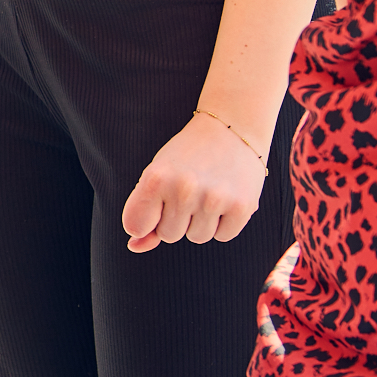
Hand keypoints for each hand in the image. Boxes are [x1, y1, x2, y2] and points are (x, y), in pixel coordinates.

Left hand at [121, 110, 268, 253]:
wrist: (231, 129)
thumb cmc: (186, 157)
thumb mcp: (157, 176)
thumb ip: (144, 213)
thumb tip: (133, 246)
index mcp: (156, 178)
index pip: (135, 226)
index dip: (146, 220)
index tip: (156, 204)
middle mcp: (184, 188)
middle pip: (169, 235)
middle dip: (176, 219)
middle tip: (189, 190)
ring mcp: (214, 198)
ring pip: (197, 237)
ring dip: (201, 221)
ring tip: (208, 191)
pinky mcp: (242, 207)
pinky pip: (223, 236)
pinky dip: (224, 223)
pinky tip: (226, 197)